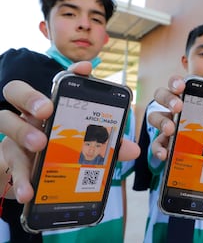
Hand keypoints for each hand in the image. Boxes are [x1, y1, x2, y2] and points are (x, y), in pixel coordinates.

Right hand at [0, 61, 139, 202]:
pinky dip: (18, 178)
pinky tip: (28, 190)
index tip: (86, 68)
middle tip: (47, 110)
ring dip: (23, 131)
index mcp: (53, 109)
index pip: (59, 83)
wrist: (32, 183)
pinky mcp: (5, 159)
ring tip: (39, 144)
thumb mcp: (83, 150)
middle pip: (18, 90)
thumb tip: (133, 150)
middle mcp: (30, 116)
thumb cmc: (60, 156)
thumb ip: (107, 148)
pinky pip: (6, 164)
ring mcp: (13, 135)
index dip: (71, 73)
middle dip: (32, 96)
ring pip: (6, 119)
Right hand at [148, 75, 202, 160]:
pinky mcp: (163, 143)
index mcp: (188, 97)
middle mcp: (172, 108)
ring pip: (154, 116)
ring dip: (161, 122)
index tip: (182, 85)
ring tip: (171, 130)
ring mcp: (165, 124)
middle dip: (169, 99)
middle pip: (161, 95)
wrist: (202, 150)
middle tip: (179, 107)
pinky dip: (158, 148)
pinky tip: (165, 154)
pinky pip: (155, 143)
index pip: (177, 83)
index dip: (177, 81)